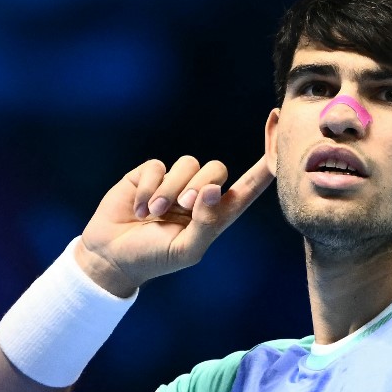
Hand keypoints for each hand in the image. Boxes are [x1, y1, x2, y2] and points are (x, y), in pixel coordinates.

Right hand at [75, 155, 274, 295]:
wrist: (111, 256)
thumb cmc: (154, 258)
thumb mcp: (186, 249)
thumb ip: (207, 222)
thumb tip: (215, 190)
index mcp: (217, 215)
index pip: (248, 187)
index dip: (265, 164)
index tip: (280, 132)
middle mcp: (199, 195)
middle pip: (216, 169)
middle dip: (199, 185)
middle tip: (181, 207)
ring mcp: (174, 182)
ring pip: (187, 164)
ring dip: (169, 190)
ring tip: (153, 214)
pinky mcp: (149, 174)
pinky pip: (158, 166)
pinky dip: (149, 188)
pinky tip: (139, 209)